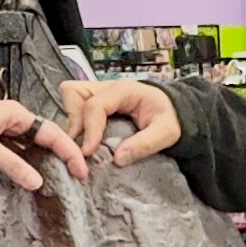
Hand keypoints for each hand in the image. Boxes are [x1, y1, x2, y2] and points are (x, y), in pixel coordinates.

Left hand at [0, 98, 90, 193]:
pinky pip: (15, 152)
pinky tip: (29, 177)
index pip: (52, 133)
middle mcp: (11, 119)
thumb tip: (37, 182)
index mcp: (15, 113)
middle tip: (77, 178)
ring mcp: (0, 129)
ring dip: (43, 161)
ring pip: (29, 146)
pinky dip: (25, 164)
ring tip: (59, 181)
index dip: (70, 152)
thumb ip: (11, 164)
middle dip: (61, 156)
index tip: (82, 171)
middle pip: (44, 138)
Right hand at [65, 78, 182, 163]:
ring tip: (78, 145)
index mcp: (124, 90)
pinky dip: (75, 123)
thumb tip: (118, 159)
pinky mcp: (95, 103)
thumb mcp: (166, 133)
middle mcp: (107, 88)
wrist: (174, 112)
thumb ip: (144, 144)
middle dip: (74, 121)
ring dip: (71, 120)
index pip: (95, 105)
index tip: (87, 153)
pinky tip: (82, 142)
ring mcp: (99, 93)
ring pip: (71, 97)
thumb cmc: (170, 118)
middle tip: (79, 148)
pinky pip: (75, 107)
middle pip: (74, 94)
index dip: (89, 130)